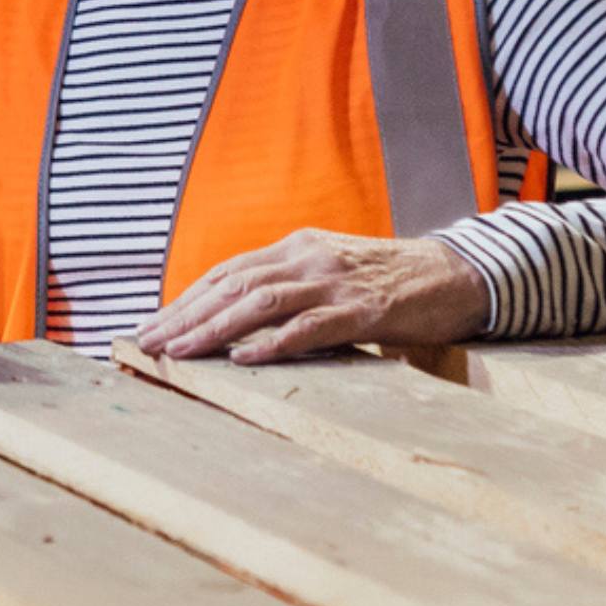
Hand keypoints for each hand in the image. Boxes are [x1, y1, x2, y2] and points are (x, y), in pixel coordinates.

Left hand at [132, 231, 484, 363]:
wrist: (459, 273)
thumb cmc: (391, 281)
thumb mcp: (332, 272)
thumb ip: (291, 288)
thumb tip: (238, 323)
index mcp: (297, 247)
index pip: (227, 273)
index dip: (186, 299)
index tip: (151, 325)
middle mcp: (308, 258)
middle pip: (232, 285)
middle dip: (185, 316)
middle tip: (146, 343)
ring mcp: (336, 282)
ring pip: (261, 302)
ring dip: (214, 330)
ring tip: (179, 353)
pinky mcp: (365, 309)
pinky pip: (311, 326)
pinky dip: (274, 342)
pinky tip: (244, 358)